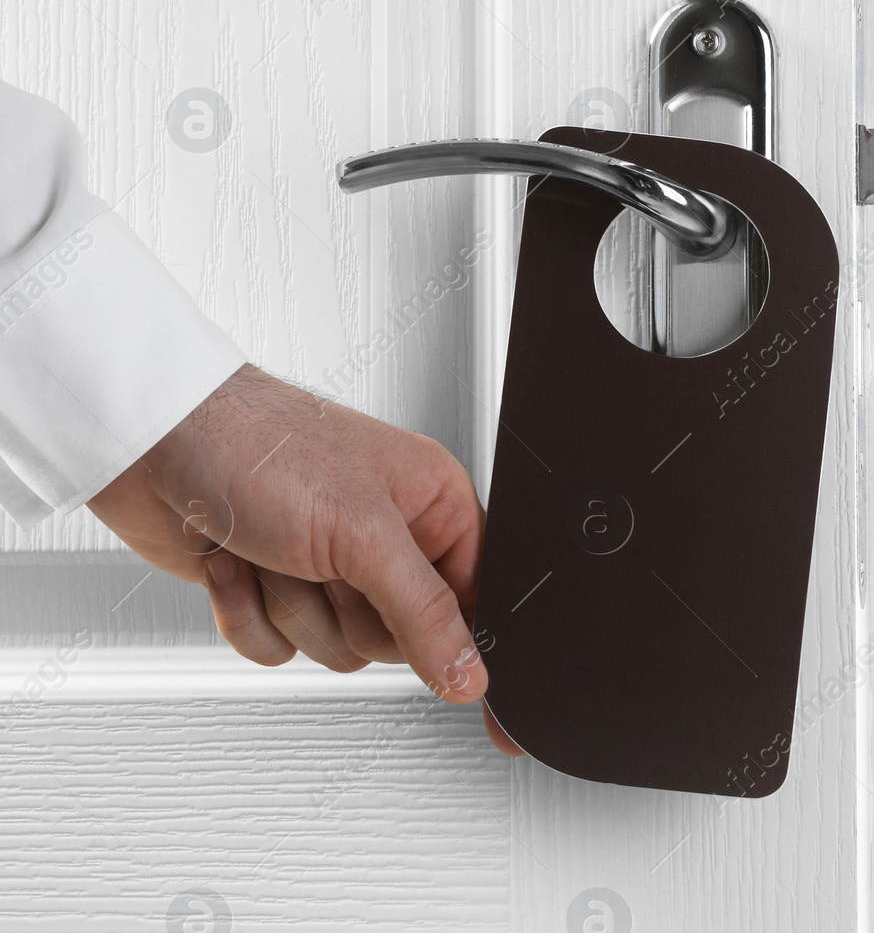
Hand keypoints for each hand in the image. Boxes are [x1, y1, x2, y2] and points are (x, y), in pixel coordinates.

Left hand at [88, 363, 521, 753]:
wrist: (156, 443)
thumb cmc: (262, 447)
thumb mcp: (365, 535)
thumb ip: (424, 615)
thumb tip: (468, 674)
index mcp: (432, 504)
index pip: (472, 596)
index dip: (454, 634)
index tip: (448, 668)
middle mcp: (386, 537)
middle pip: (398, 637)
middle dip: (346, 610)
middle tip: (325, 563)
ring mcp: (328, 566)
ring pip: (335, 648)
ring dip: (291, 608)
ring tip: (273, 550)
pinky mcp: (275, 589)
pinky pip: (281, 650)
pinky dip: (249, 615)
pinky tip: (238, 564)